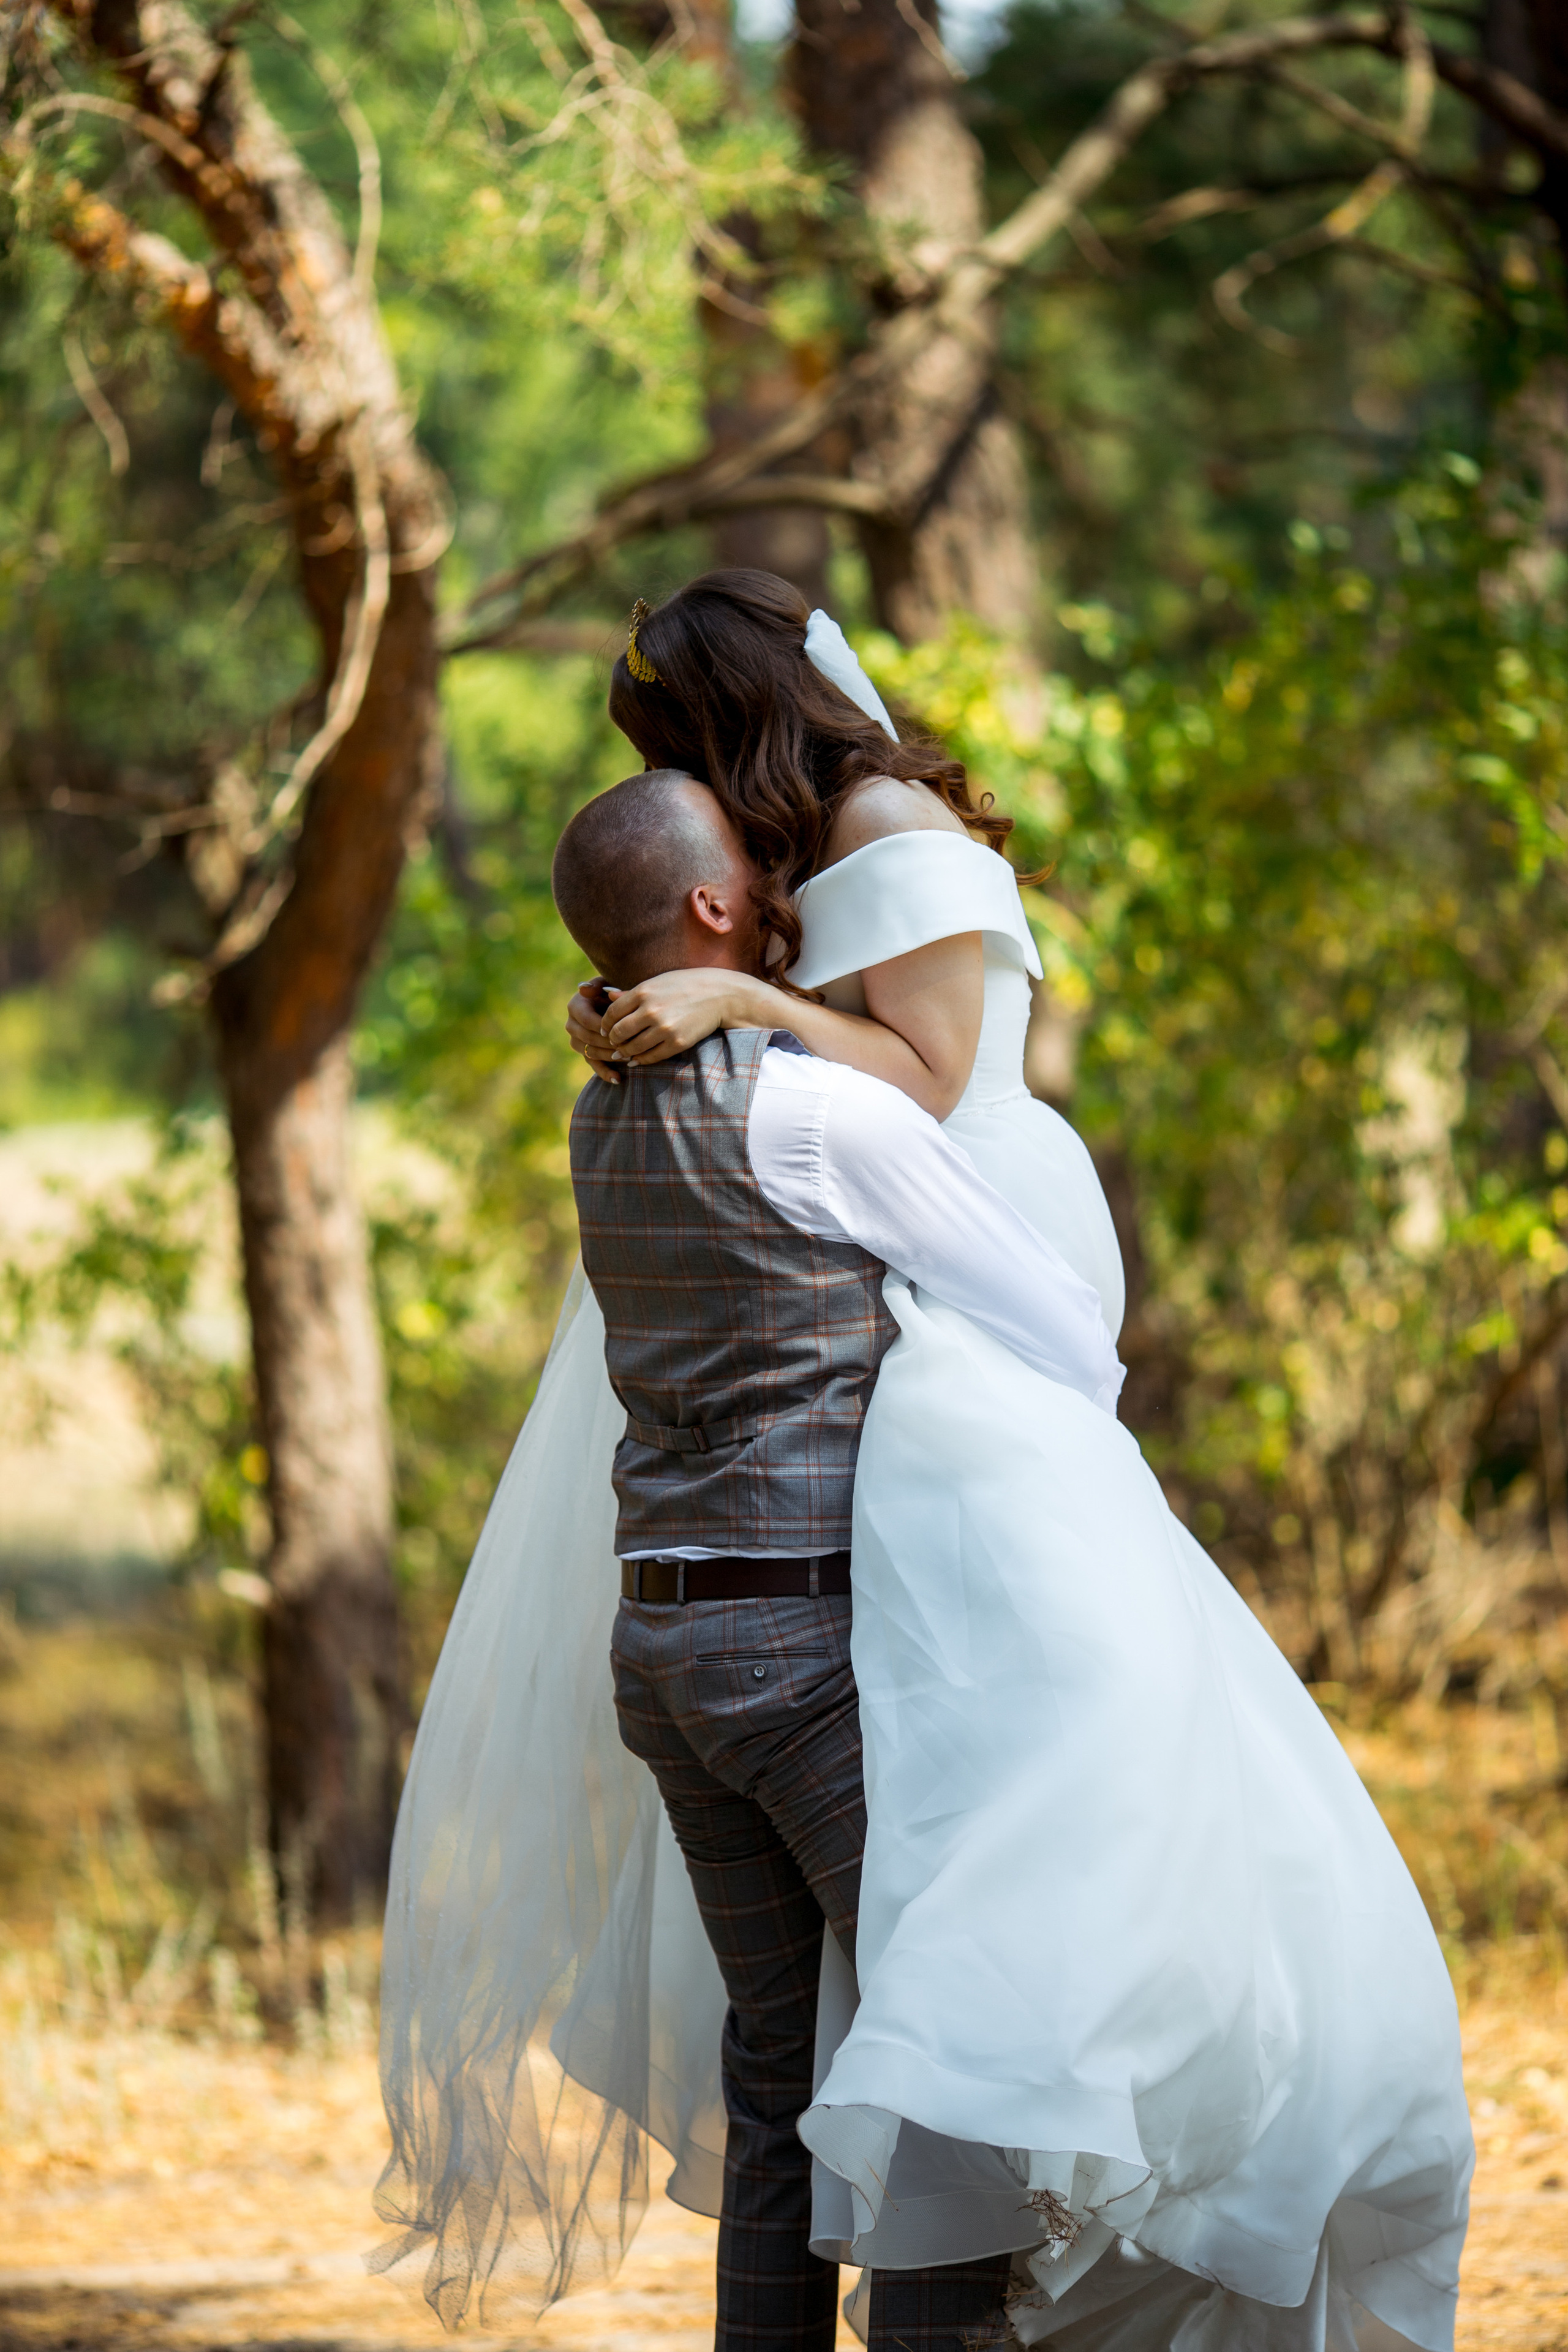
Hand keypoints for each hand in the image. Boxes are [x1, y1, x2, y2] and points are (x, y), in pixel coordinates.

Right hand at [566, 979, 624, 1083]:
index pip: (587, 1020)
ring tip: (628, 1059)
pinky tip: (618, 1079)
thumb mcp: (608, 984)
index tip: (623, 1030)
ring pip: (590, 1052)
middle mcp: (571, 1024)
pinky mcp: (584, 1052)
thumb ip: (598, 985)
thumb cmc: (614, 992)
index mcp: (575, 1006)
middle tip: (628, 1047)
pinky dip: (605, 1073)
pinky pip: (592, 1064)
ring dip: (609, 1057)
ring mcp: (576, 1040)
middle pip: (588, 1038)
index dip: (604, 1027)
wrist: (615, 1003)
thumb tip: (583, 988)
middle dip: (608, 1044)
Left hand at [600, 969, 763, 1066]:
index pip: (612, 1013)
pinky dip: (640, 1060)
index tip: (605, 1029)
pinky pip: (650, 1057)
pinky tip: (636, 1060)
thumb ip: (632, 993)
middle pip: (619, 1032)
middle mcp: (651, 1010)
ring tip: (623, 1052)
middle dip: (613, 1040)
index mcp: (643, 992)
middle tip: (613, 1043)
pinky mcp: (677, 1042)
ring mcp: (664, 1028)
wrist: (719, 994)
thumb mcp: (657, 982)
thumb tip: (607, 996)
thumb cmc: (685, 985)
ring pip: (632, 1047)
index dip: (605, 1023)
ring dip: (624, 1052)